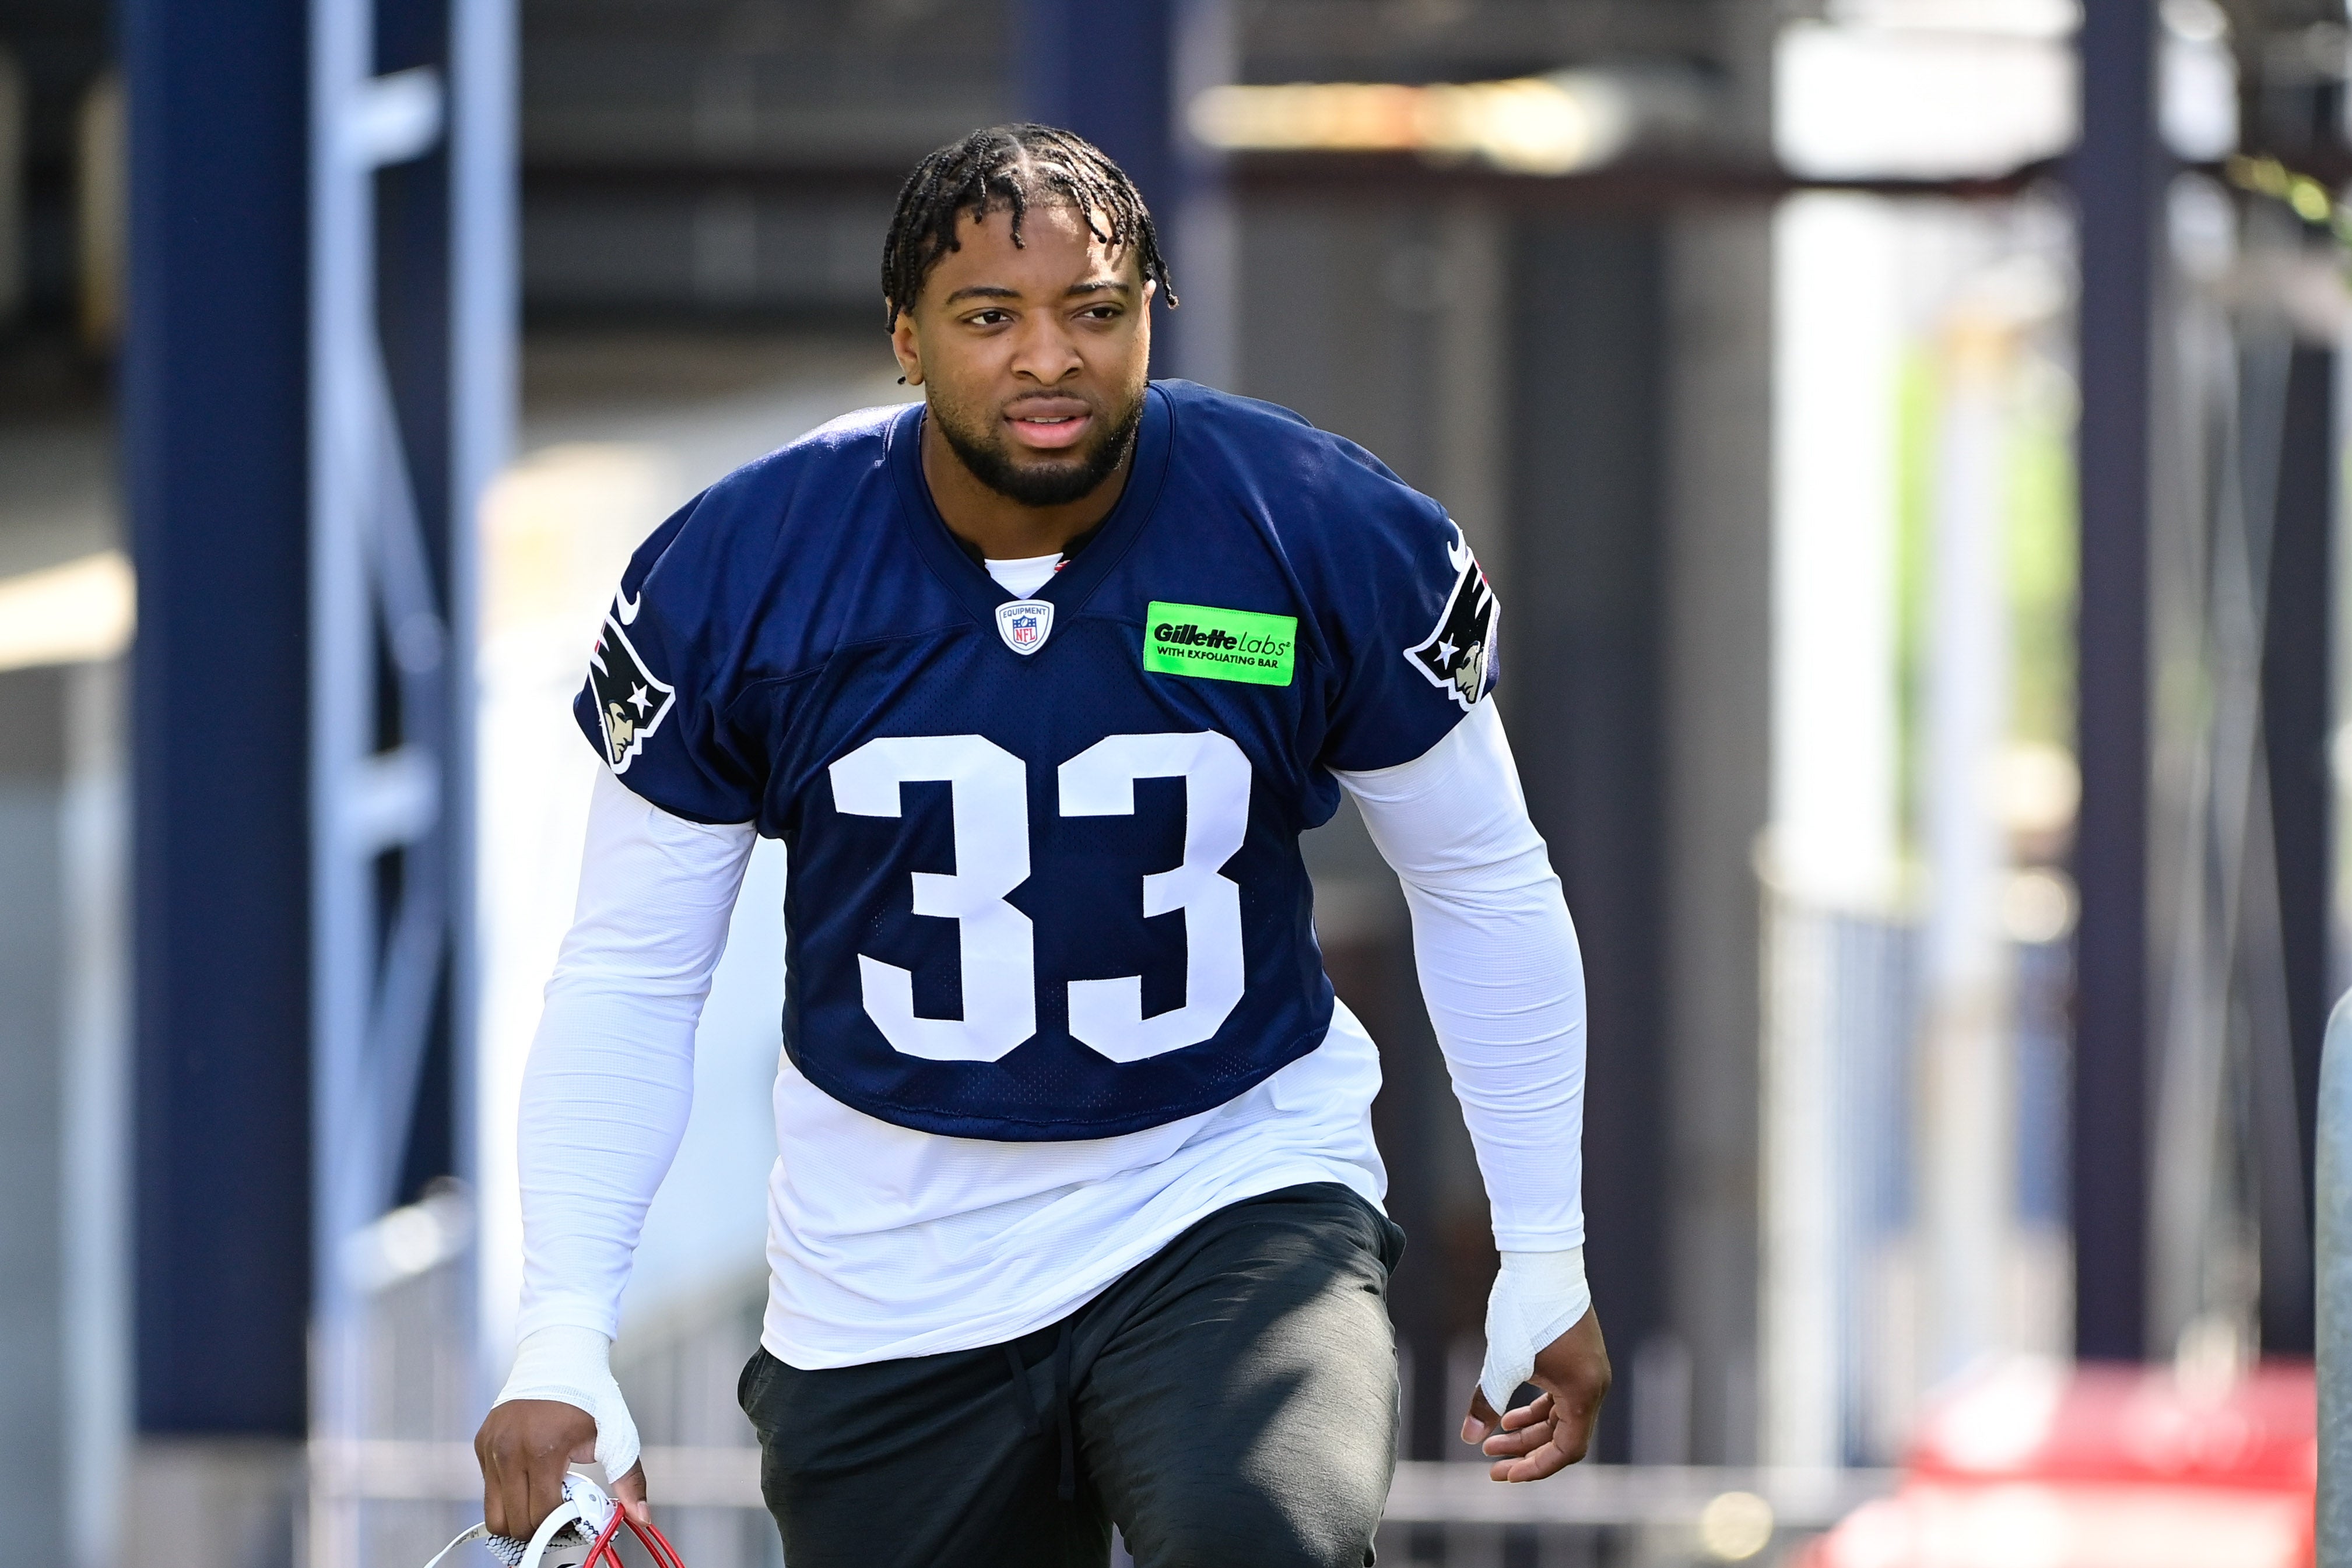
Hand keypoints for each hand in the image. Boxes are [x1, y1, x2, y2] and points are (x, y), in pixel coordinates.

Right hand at [473, 1399, 651, 1540]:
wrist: (560, 1356)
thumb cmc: (590, 1394)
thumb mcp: (617, 1435)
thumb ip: (629, 1478)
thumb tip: (642, 1517)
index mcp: (543, 1450)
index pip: (542, 1516)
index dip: (562, 1526)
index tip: (577, 1518)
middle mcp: (510, 1451)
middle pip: (516, 1523)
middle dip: (541, 1529)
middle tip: (561, 1516)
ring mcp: (491, 1448)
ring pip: (494, 1515)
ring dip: (520, 1519)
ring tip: (544, 1501)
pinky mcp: (481, 1444)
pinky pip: (489, 1491)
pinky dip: (509, 1496)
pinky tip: (532, 1480)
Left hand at [1459, 1306, 1610, 1480]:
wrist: (1542, 1259)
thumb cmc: (1524, 1309)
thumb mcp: (1502, 1361)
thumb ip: (1487, 1402)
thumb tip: (1469, 1438)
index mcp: (1584, 1391)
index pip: (1567, 1450)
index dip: (1535, 1468)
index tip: (1503, 1474)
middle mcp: (1594, 1384)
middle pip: (1562, 1436)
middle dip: (1524, 1451)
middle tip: (1488, 1461)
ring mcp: (1588, 1370)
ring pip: (1559, 1416)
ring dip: (1526, 1430)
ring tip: (1490, 1439)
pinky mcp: (1577, 1356)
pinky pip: (1559, 1396)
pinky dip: (1534, 1408)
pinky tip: (1507, 1412)